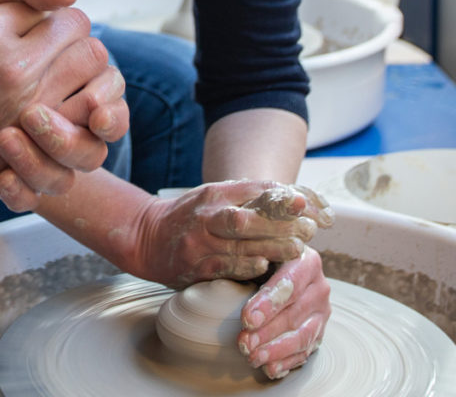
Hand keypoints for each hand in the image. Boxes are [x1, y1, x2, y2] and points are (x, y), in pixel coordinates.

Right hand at [0, 0, 120, 216]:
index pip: (45, 2)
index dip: (45, 10)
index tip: (35, 24)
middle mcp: (14, 65)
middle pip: (76, 28)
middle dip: (72, 32)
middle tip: (59, 45)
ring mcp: (30, 105)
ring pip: (91, 64)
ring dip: (85, 64)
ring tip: (68, 71)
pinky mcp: (40, 142)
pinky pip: (88, 109)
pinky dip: (86, 102)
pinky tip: (69, 104)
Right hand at [128, 180, 331, 379]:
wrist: (146, 237)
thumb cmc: (190, 217)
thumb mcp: (213, 198)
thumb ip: (245, 198)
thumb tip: (292, 201)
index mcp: (215, 192)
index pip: (255, 190)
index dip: (282, 197)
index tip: (306, 203)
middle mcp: (208, 214)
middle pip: (250, 216)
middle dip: (282, 223)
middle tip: (309, 228)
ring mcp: (201, 241)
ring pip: (241, 243)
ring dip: (273, 247)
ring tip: (298, 249)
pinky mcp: (196, 265)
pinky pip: (226, 266)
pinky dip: (247, 266)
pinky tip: (265, 266)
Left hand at [238, 247, 330, 379]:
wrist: (285, 264)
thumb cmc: (265, 256)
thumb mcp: (259, 249)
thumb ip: (251, 258)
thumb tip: (232, 272)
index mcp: (307, 261)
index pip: (288, 285)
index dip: (268, 304)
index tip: (247, 319)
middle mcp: (319, 287)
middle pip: (294, 314)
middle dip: (267, 332)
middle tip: (244, 343)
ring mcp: (322, 312)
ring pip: (302, 337)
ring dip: (276, 351)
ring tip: (253, 358)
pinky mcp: (319, 331)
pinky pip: (305, 351)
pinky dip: (287, 362)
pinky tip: (270, 368)